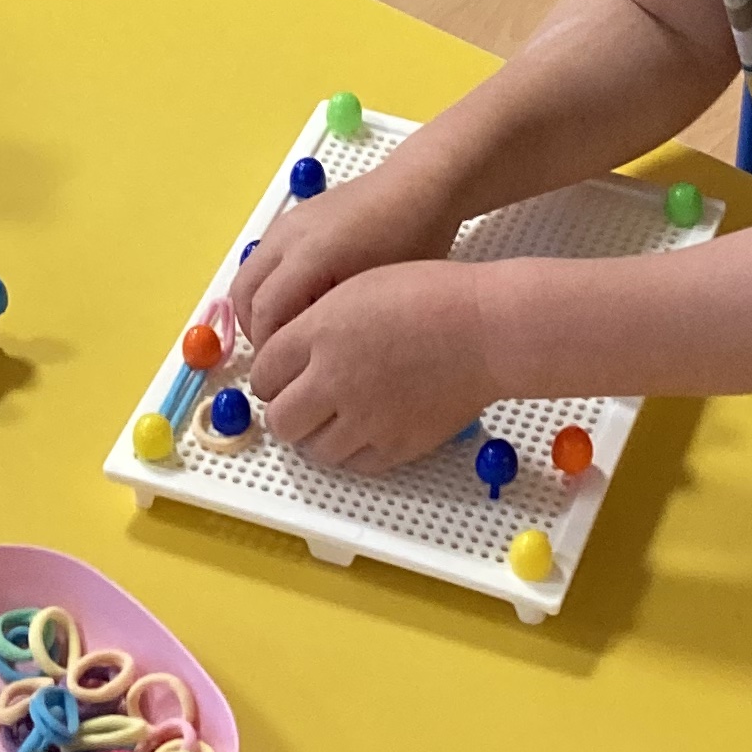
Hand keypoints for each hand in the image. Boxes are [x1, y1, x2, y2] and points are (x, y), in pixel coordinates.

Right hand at [233, 154, 467, 361]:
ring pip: (247, 274)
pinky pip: (262, 260)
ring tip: (290, 332)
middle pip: (243, 293)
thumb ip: (337, 322)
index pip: (265, 312)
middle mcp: (288, 236)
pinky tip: (301, 302)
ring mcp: (287, 223)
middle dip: (254, 331)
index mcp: (310, 255)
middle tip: (281, 357)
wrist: (420, 185)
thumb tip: (307, 353)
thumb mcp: (381, 292)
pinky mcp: (292, 218)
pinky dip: (267, 287)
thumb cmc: (414, 239)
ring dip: (257, 308)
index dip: (270, 349)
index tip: (289, 372)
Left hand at [247, 259, 499, 474]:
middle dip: (284, 411)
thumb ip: (314, 323)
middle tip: (298, 402)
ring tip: (330, 418)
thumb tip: (289, 353)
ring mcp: (365, 417)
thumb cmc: (430, 293)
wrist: (487, 328)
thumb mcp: (358, 287)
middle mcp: (334, 379)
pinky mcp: (397, 444)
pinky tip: (360, 431)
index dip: (268, 377)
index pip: (264, 372)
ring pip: (314, 448)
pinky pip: (355, 463)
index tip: (278, 377)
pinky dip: (350, 451)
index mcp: (319, 332)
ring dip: (314, 435)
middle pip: (280, 418)